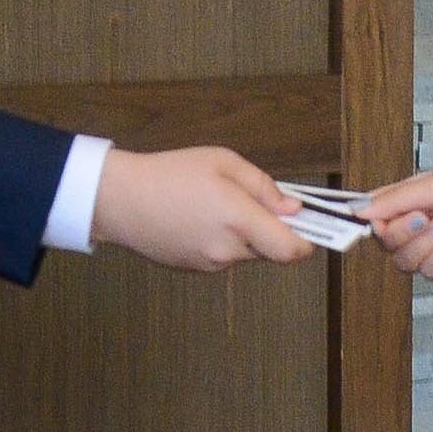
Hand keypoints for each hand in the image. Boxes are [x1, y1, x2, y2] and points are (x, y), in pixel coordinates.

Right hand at [89, 145, 314, 271]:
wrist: (119, 200)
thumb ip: (264, 187)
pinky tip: (201, 220)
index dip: (309, 242)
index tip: (313, 227)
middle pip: (272, 252)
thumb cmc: (168, 173)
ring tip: (218, 207)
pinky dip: (224, 242)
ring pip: (248, 254)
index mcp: (237, 218)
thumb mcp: (222, 161)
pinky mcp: (196, 270)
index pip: (292, 249)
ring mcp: (211, 264)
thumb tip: (294, 209)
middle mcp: (227, 249)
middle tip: (257, 204)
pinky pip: (225, 258)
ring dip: (247, 236)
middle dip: (273, 231)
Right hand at [359, 158, 432, 281]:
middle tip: (425, 216)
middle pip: (386, 244)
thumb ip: (393, 200)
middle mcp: (418, 225)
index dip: (364, 224)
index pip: (373, 217)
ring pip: (406, 262)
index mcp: (409, 200)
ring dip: (428, 244)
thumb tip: (357, 210)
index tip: (358, 226)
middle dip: (404, 232)